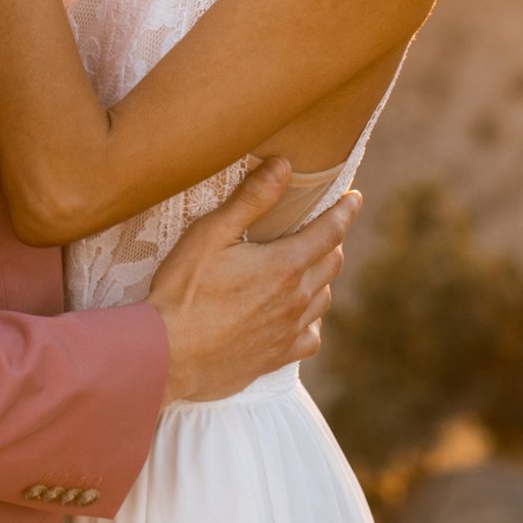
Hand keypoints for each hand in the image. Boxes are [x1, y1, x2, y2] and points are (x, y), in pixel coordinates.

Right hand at [143, 159, 358, 404]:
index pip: (330, 232)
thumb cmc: (183, 290)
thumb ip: (251, 199)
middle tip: (325, 229)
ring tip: (309, 267)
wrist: (168, 354)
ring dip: (321, 278)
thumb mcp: (211, 233)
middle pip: (332, 263)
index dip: (345, 212)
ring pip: (323, 298)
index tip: (355, 199)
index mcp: (284, 265)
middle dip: (333, 241)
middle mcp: (295, 299)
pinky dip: (310, 320)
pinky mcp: (276, 357)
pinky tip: (298, 315)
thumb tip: (283, 166)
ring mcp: (288, 331)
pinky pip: (311, 337)